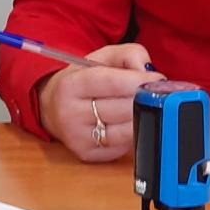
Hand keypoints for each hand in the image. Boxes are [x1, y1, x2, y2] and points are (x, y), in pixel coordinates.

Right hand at [33, 44, 157, 162]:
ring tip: (145, 106)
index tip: (157, 78)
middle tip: (156, 92)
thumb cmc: (81, 80)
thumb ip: (128, 55)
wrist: (52, 108)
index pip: (111, 83)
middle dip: (145, 99)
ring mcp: (78, 138)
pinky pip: (124, 146)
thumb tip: (147, 71)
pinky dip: (133, 133)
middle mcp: (70, 114)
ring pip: (127, 130)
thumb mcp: (100, 57)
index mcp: (70, 85)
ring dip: (143, 116)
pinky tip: (129, 122)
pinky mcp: (88, 154)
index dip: (139, 80)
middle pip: (123, 108)